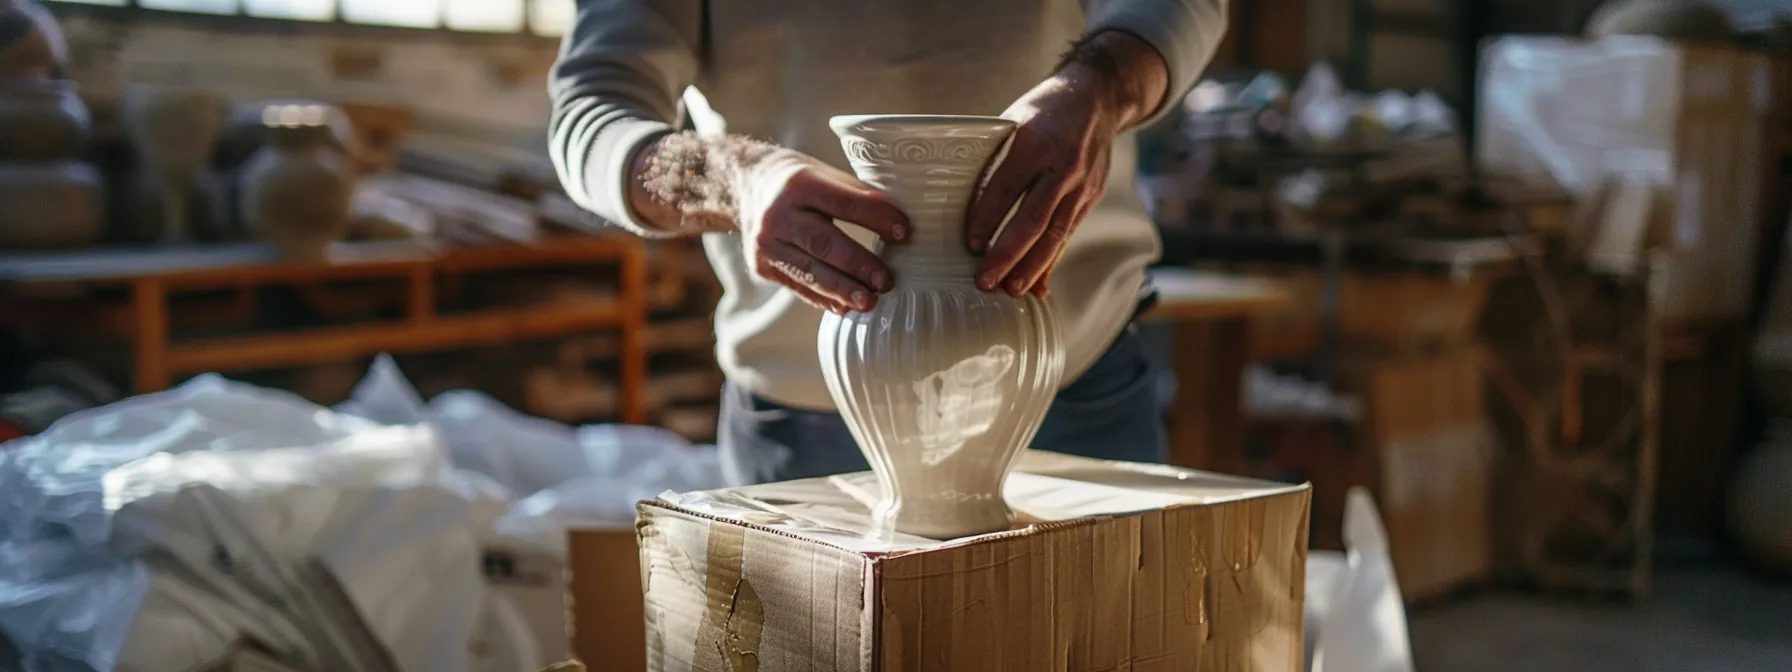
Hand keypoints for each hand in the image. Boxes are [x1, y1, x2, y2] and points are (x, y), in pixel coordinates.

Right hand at [736, 149, 910, 313]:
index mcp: (800, 184)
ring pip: (809, 272)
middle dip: (857, 265)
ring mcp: (766, 244)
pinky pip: (798, 286)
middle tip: (886, 281)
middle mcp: (778, 214)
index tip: (905, 232)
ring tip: (870, 302)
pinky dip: (824, 299)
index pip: (844, 203)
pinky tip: (845, 307)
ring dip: (842, 291)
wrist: (746, 186)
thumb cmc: (799, 182)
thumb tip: (901, 226)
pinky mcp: (762, 266)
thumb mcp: (825, 175)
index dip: (876, 218)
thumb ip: (858, 197)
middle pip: (823, 243)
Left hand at [965, 31, 1167, 297]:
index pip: (1006, 187)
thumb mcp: (1014, 120)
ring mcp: (1081, 185)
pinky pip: (1068, 235)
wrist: (1098, 99)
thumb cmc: (1044, 110)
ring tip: (1011, 290)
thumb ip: (995, 157)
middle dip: (1008, 254)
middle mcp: (1062, 167)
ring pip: (1055, 234)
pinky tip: (1039, 285)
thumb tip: (961, 197)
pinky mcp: (1091, 198)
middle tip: (985, 280)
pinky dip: (1052, 261)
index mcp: (1035, 142)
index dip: (986, 219)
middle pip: (1033, 219)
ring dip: (1032, 267)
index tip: (970, 244)